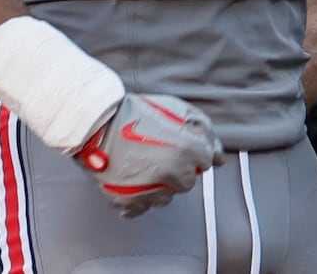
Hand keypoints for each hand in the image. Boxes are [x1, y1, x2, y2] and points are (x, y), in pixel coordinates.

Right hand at [74, 94, 224, 217]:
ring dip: (159, 185)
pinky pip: (142, 208)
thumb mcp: (178, 109)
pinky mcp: (130, 202)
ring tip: (142, 165)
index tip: (179, 147)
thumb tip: (219, 155)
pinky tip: (131, 181)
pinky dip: (138, 198)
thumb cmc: (137, 113)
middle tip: (158, 154)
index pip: (205, 162)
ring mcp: (151, 190)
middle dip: (178, 170)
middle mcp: (173, 172)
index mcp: (188, 149)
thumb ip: (204, 131)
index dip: (193, 152)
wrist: (97, 124)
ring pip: (166, 197)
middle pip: (187, 182)